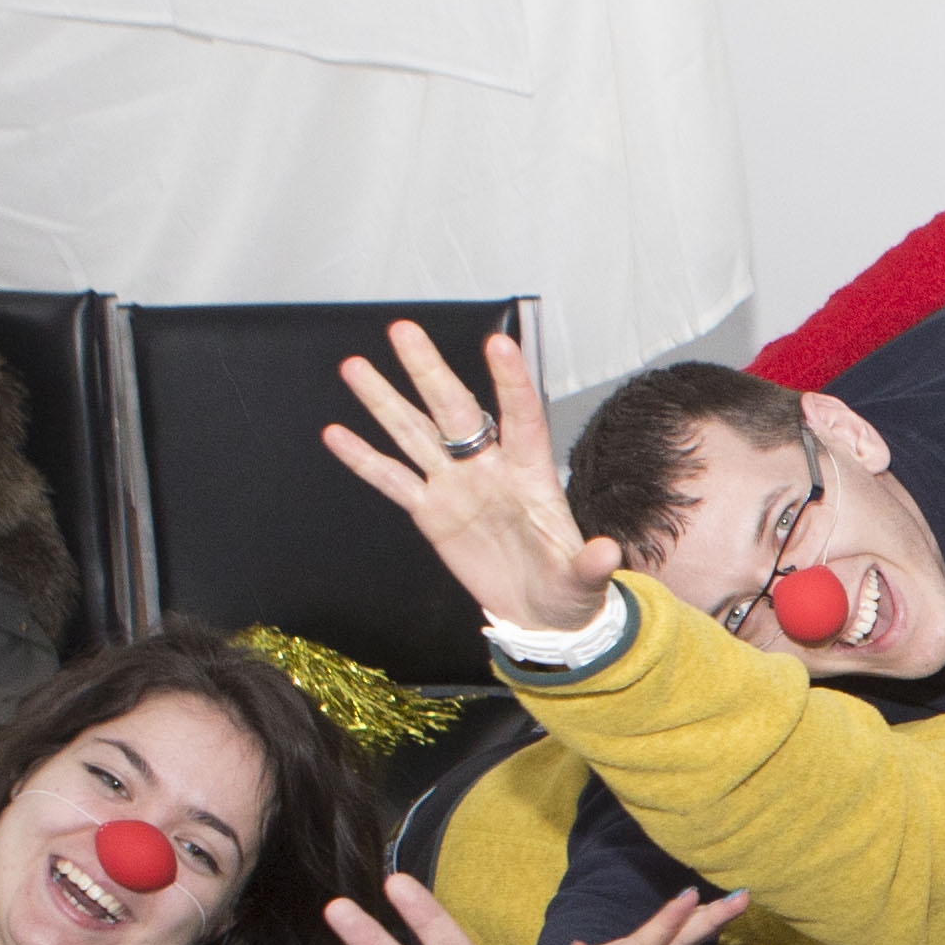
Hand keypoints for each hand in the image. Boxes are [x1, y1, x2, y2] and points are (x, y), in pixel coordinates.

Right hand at [320, 321, 625, 637]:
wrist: (540, 613)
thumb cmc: (567, 588)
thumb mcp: (585, 580)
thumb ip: (591, 564)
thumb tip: (608, 553)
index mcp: (531, 474)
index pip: (522, 418)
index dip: (510, 382)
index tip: (498, 344)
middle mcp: (489, 468)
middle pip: (455, 411)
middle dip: (429, 372)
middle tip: (403, 331)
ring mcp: (456, 486)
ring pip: (416, 434)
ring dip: (386, 401)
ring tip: (355, 366)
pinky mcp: (431, 513)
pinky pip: (394, 481)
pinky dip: (365, 460)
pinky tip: (337, 433)